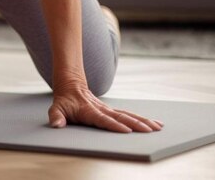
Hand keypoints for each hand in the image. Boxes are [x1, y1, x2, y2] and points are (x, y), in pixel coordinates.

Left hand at [48, 85, 163, 132]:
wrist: (70, 83)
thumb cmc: (64, 100)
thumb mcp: (57, 107)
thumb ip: (56, 116)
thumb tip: (56, 125)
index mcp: (89, 111)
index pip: (103, 119)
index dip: (114, 125)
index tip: (126, 130)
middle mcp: (101, 109)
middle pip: (120, 117)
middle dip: (135, 124)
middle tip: (150, 130)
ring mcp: (107, 109)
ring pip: (127, 115)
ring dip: (142, 121)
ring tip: (157, 127)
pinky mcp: (112, 110)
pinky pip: (128, 114)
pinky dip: (141, 118)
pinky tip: (154, 123)